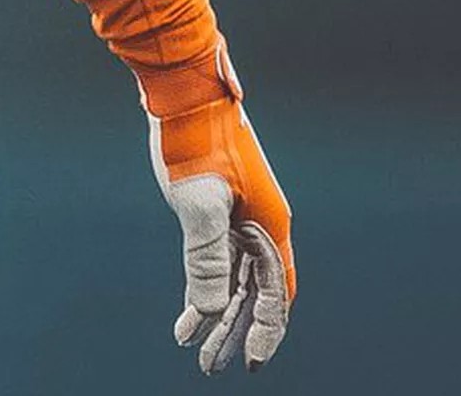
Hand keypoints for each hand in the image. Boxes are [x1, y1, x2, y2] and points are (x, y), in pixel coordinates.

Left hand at [149, 87, 295, 374]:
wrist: (184, 92)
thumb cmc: (194, 142)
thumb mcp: (199, 203)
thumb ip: (206, 260)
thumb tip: (212, 311)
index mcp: (269, 225)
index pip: (276, 292)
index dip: (267, 329)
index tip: (252, 363)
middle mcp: (261, 225)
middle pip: (255, 293)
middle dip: (236, 332)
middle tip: (213, 367)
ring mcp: (241, 217)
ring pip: (234, 280)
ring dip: (217, 314)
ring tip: (196, 350)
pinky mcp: (219, 208)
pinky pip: (217, 260)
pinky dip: (202, 287)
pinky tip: (185, 315)